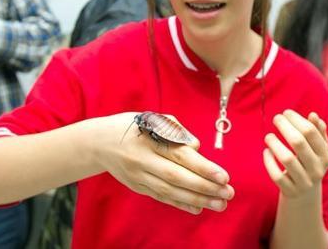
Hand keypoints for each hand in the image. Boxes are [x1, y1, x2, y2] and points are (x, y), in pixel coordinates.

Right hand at [96, 112, 233, 214]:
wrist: (99, 142)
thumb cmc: (134, 126)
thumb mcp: (153, 118)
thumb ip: (177, 130)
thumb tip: (197, 148)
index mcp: (149, 140)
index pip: (180, 156)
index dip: (203, 168)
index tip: (224, 176)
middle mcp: (142, 161)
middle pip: (177, 178)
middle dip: (205, 187)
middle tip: (228, 193)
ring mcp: (138, 177)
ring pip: (171, 192)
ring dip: (197, 200)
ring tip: (220, 204)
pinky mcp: (137, 187)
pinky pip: (162, 197)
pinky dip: (181, 204)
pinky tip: (199, 208)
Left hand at [263, 110, 327, 203]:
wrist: (305, 195)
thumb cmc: (309, 163)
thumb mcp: (318, 149)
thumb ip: (318, 132)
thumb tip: (313, 115)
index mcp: (326, 155)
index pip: (310, 132)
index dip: (296, 119)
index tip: (286, 113)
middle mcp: (317, 169)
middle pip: (298, 142)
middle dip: (284, 126)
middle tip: (276, 118)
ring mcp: (304, 182)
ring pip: (287, 159)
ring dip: (275, 144)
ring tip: (268, 136)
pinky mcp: (290, 191)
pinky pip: (276, 175)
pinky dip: (269, 162)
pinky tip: (266, 152)